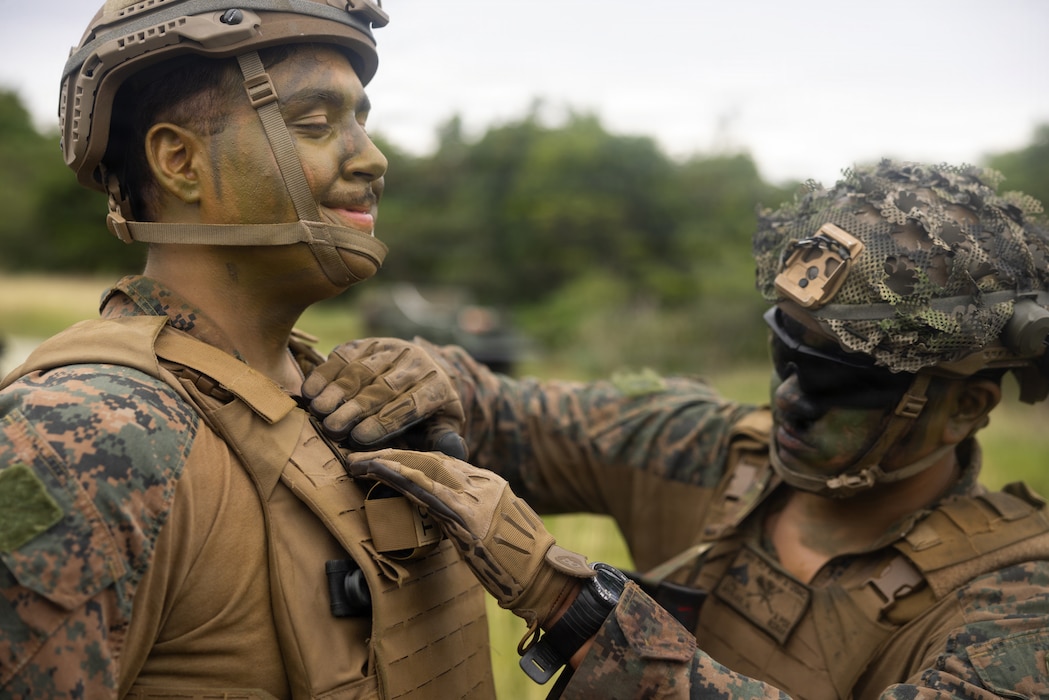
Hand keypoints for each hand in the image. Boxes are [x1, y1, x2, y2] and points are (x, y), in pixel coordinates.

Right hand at [302, 338, 466, 457]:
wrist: (421, 372)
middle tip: (333, 428)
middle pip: (383, 387)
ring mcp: (389, 348)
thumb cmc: (427, 410)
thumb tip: (455, 449)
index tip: (360, 437)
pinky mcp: (366, 343)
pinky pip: (343, 356)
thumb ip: (443, 438)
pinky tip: (311, 390)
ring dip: (337, 390)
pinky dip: (325, 373)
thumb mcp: (442, 425)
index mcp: (437, 385)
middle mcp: (415, 361)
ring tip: (320, 410)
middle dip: (356, 408)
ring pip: (361, 370)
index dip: (385, 421)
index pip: (411, 404)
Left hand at [346, 449, 594, 627]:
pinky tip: (376, 471)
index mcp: (491, 484)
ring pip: (423, 468)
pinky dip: (398, 477)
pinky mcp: (465, 516)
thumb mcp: (497, 530)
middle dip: (394, 454)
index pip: (444, 462)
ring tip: (359, 462)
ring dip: (387, 462)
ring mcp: (475, 497)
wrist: (543, 578)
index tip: (388, 458)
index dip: (412, 458)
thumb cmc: (521, 564)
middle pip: (430, 459)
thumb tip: (444, 518)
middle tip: (362, 455)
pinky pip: (424, 490)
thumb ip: (471, 516)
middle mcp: (482, 483)